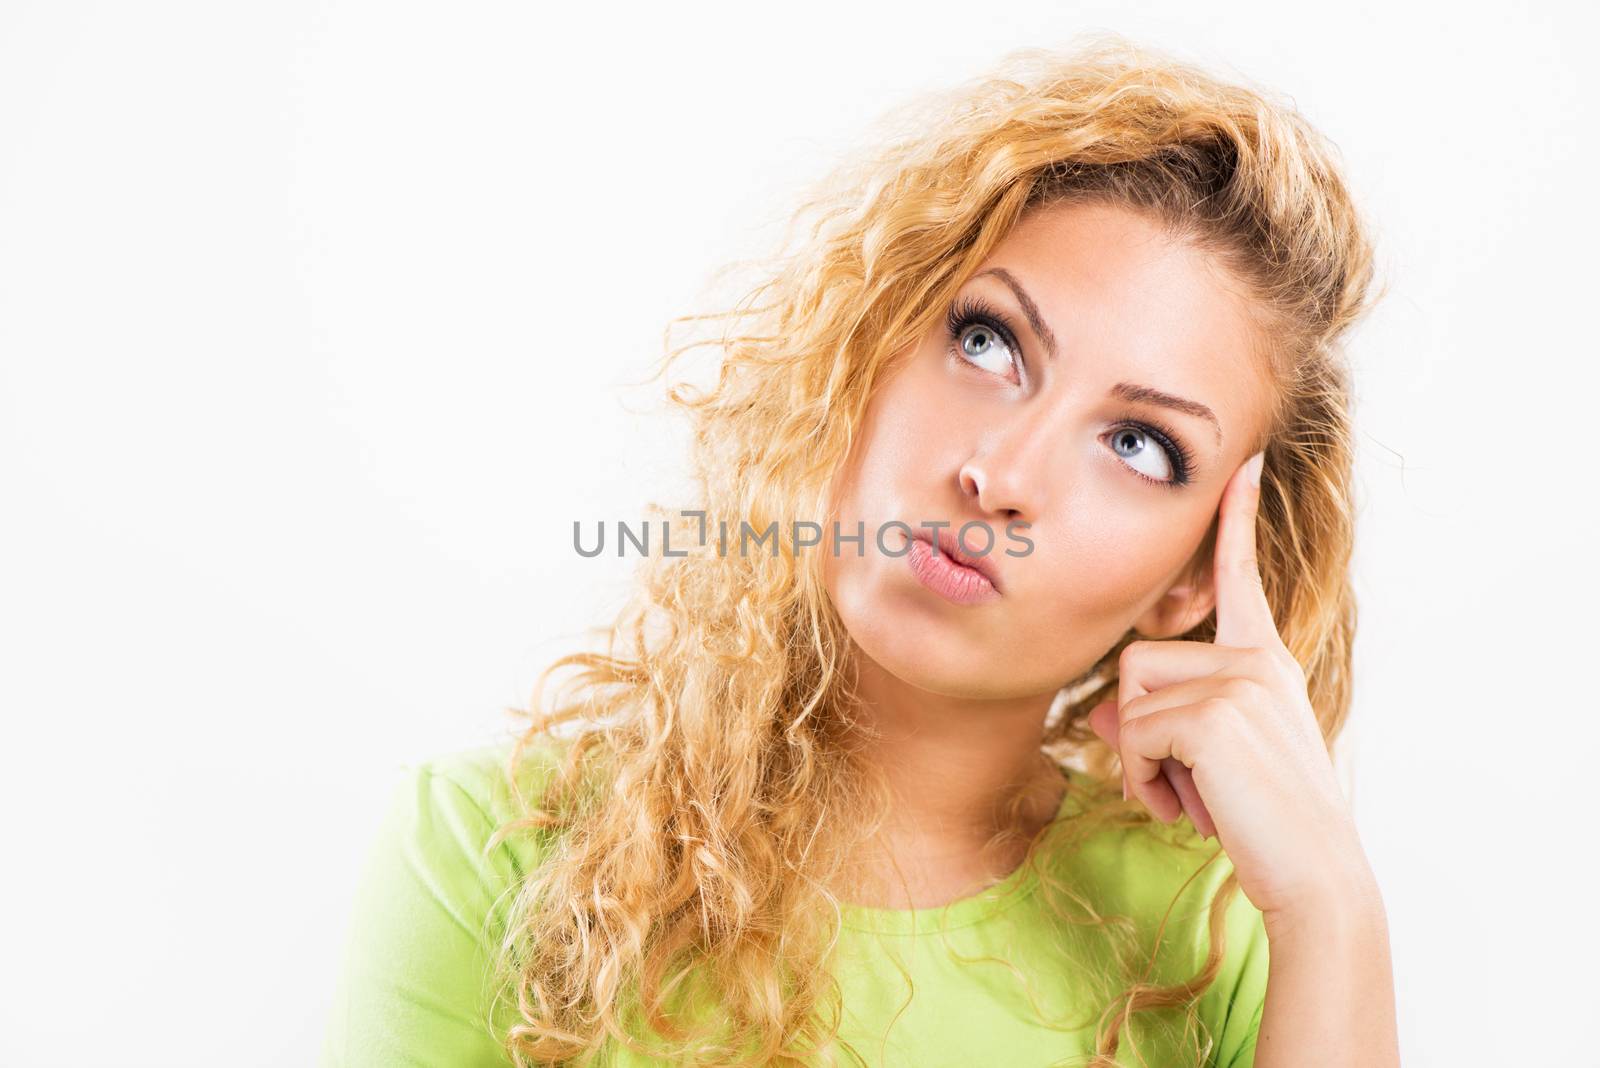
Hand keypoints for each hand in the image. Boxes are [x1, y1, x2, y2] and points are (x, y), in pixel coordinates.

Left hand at [1088, 450, 1373, 916]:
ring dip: (1142, 762)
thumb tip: (1102, 718)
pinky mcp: (1212, 714)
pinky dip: (1147, 784)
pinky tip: (1193, 810)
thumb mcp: (1209, 762)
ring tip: (1197, 796)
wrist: (1315, 875)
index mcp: (1263, 663)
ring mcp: (1237, 682)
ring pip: (1129, 698)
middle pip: (1136, 662)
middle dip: (1141, 731)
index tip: (1243, 462)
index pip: (1241, 580)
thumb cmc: (1265, 823)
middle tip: (1194, 783)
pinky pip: (1135, 737)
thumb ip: (1160, 724)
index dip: (1237, 521)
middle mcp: (1254, 661)